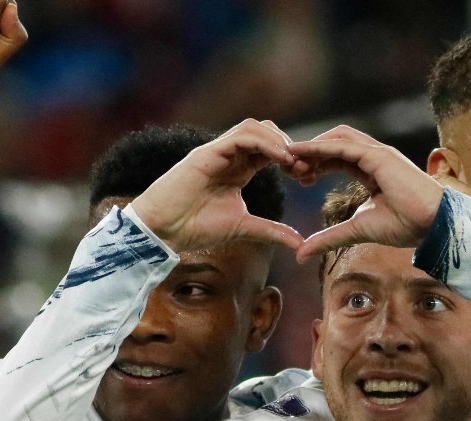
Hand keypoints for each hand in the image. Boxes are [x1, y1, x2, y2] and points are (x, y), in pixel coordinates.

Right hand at [130, 119, 304, 252]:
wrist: (162, 231)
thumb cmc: (195, 228)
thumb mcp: (244, 228)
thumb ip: (271, 231)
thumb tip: (300, 243)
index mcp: (238, 170)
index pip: (271, 151)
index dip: (292, 158)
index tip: (308, 176)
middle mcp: (229, 156)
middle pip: (266, 132)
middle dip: (289, 146)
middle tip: (304, 167)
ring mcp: (217, 151)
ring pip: (254, 127)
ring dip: (278, 140)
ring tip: (293, 161)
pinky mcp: (207, 153)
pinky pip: (240, 137)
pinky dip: (264, 143)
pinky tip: (279, 159)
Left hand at [288, 125, 443, 261]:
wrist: (432, 226)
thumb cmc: (405, 226)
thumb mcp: (356, 231)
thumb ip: (329, 238)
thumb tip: (301, 254)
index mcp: (372, 171)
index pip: (338, 159)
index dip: (316, 165)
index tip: (296, 177)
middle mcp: (375, 157)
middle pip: (334, 145)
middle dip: (310, 153)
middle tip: (287, 167)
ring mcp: (378, 152)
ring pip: (337, 139)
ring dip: (311, 147)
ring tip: (288, 157)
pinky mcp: (379, 155)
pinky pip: (342, 146)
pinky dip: (319, 146)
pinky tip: (299, 152)